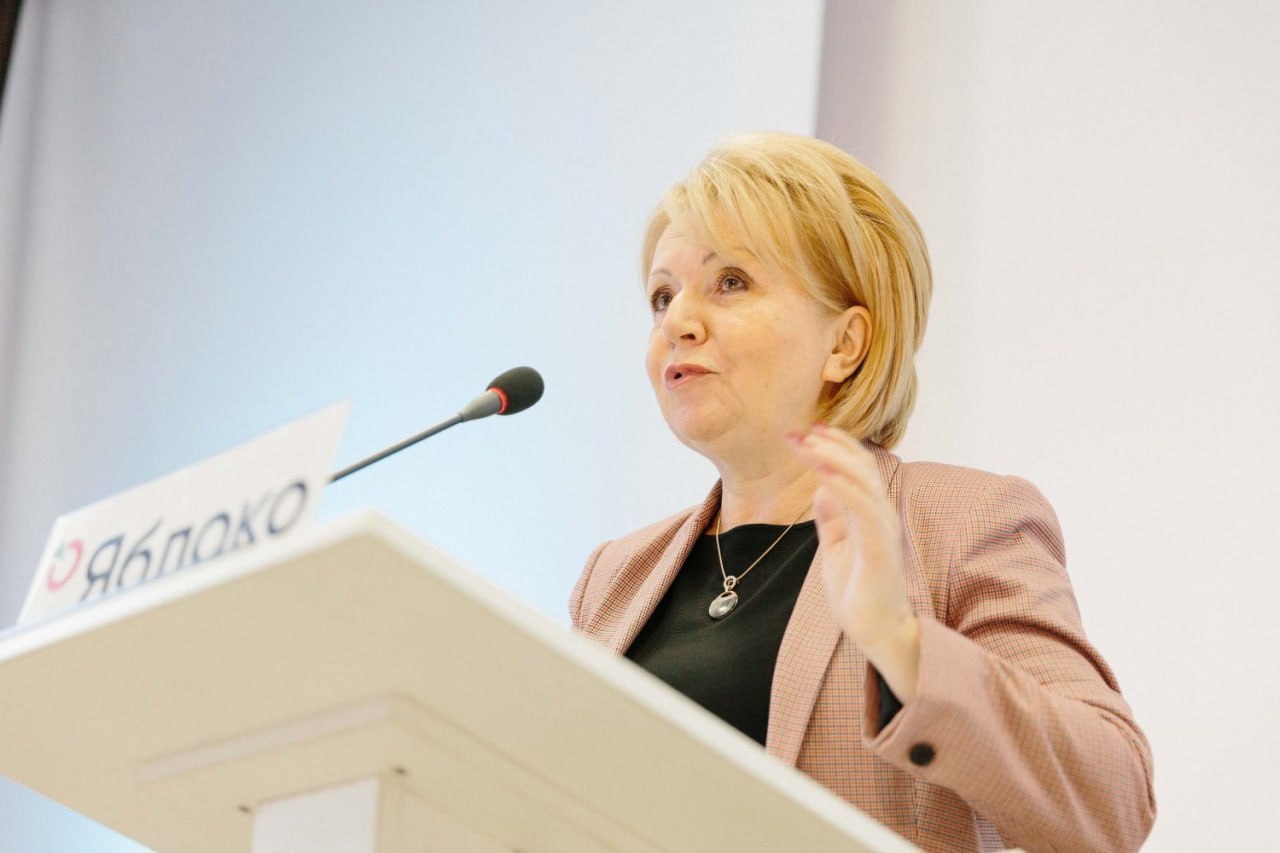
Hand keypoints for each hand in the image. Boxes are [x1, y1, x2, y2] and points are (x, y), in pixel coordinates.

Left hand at [788, 423, 920, 700]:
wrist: (879, 633)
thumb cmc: (860, 594)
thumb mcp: (836, 549)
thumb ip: (832, 519)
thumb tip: (821, 490)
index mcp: (870, 515)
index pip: (856, 469)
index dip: (834, 447)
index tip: (806, 431)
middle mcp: (880, 516)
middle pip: (861, 467)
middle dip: (832, 444)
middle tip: (802, 429)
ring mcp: (882, 531)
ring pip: (864, 481)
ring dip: (835, 458)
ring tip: (809, 442)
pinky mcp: (879, 549)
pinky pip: (863, 510)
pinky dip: (843, 488)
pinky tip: (823, 475)